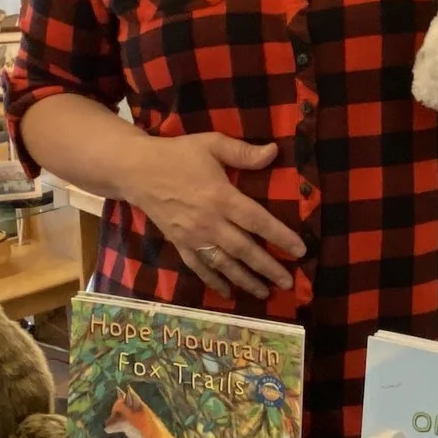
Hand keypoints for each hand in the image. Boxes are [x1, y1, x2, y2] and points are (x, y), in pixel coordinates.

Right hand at [114, 133, 307, 296]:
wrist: (137, 170)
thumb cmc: (178, 154)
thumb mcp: (211, 144)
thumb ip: (243, 152)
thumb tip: (275, 151)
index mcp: (221, 197)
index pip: (257, 221)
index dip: (280, 236)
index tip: (300, 250)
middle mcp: (209, 222)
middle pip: (244, 249)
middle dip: (267, 267)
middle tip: (288, 282)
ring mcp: (193, 236)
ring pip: (224, 263)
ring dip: (245, 280)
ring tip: (265, 293)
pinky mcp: (179, 243)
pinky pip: (199, 267)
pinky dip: (214, 282)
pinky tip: (228, 293)